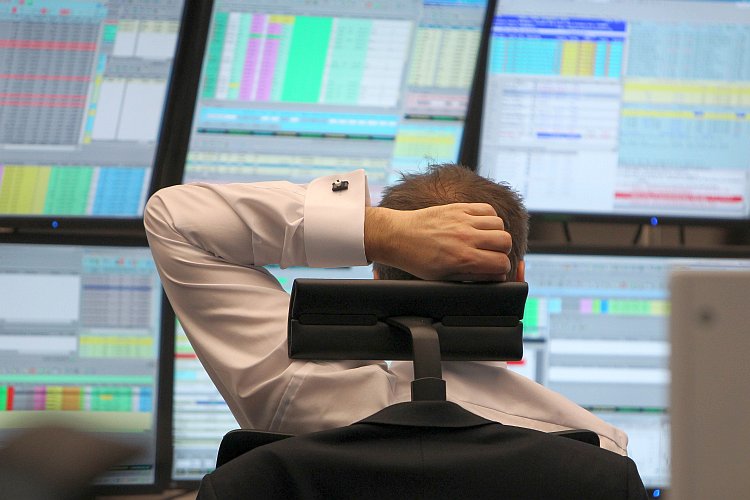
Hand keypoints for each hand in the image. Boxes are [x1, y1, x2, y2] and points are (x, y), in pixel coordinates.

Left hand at [364, 204, 511, 280]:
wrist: (398, 236)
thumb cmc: (419, 260)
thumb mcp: (445, 277)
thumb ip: (474, 276)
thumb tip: (498, 276)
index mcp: (463, 259)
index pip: (501, 263)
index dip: (500, 269)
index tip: (494, 269)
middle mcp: (466, 238)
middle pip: (505, 241)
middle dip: (502, 251)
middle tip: (491, 254)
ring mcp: (463, 220)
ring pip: (499, 224)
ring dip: (497, 233)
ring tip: (485, 239)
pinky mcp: (459, 208)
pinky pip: (487, 209)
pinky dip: (489, 217)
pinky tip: (480, 224)